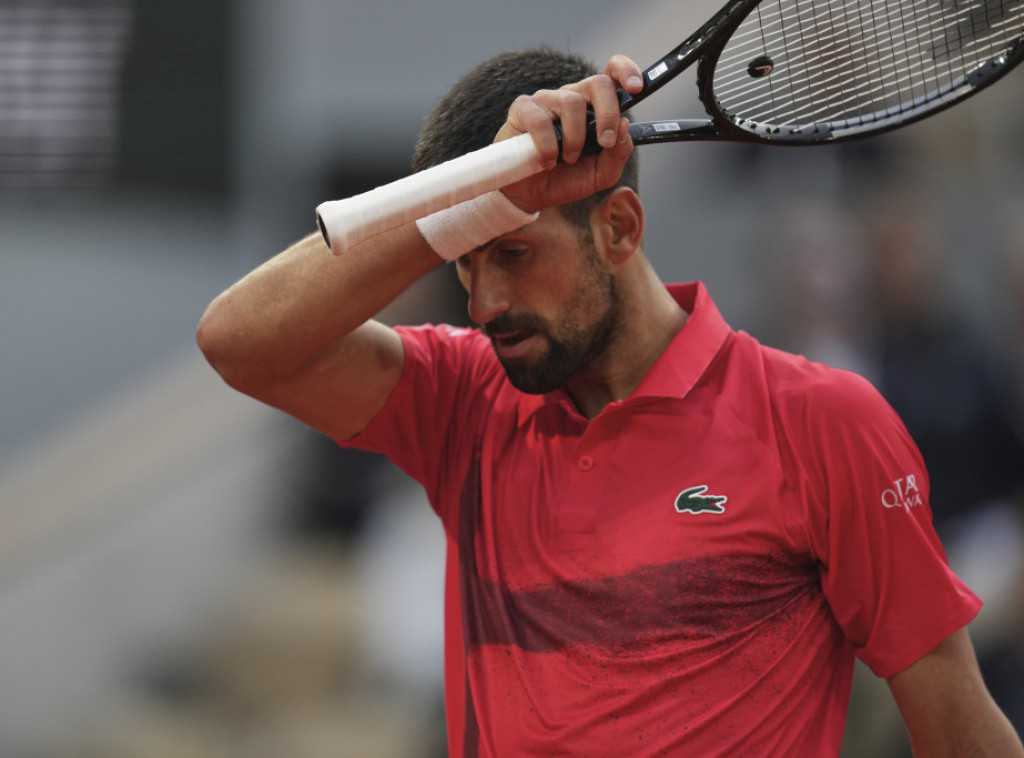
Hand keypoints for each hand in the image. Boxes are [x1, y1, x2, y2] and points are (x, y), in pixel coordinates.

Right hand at [495, 55, 643, 213]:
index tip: (636, 87)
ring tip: (568, 159)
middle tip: (605, 142)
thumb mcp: (601, 173)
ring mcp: (547, 100)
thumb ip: (619, 153)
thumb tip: (625, 124)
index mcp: (594, 107)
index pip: (612, 74)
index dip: (626, 71)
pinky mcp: (523, 109)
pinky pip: (541, 120)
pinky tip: (546, 160)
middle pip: (598, 83)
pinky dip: (548, 147)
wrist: (531, 196)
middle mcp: (572, 98)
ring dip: (575, 138)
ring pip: (571, 102)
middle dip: (608, 113)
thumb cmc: (565, 179)